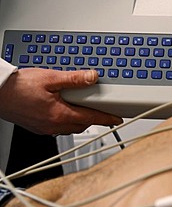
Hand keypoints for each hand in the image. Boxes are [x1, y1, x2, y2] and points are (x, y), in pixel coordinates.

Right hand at [0, 68, 122, 134]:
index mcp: (60, 115)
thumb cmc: (18, 87)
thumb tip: (92, 78)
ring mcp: (45, 129)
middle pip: (82, 124)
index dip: (107, 118)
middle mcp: (53, 126)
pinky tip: (62, 109)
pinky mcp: (37, 128)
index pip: (91, 118)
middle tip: (99, 106)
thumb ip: (74, 79)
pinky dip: (65, 119)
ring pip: (70, 127)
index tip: (117, 118)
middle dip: (92, 117)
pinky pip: (58, 127)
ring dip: (78, 118)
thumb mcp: (50, 77)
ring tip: (80, 104)